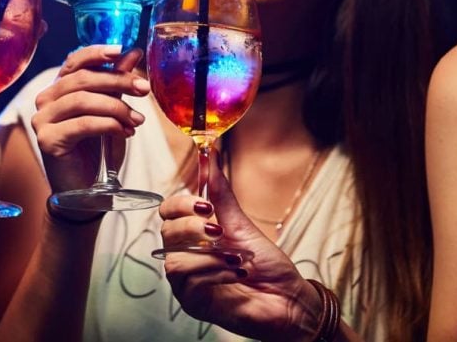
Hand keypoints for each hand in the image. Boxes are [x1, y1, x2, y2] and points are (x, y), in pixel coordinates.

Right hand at [31, 46, 148, 194]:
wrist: (86, 191)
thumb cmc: (96, 151)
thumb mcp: (111, 111)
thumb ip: (116, 83)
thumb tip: (133, 53)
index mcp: (58, 89)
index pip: (74, 61)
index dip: (96, 53)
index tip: (121, 51)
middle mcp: (45, 100)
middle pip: (82, 80)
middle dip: (117, 81)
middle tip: (143, 89)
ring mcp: (43, 120)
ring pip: (82, 100)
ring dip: (116, 107)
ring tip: (137, 120)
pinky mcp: (47, 140)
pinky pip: (82, 124)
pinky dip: (108, 125)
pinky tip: (125, 132)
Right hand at [159, 151, 322, 340]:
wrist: (289, 298)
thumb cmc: (267, 264)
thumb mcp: (241, 224)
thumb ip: (220, 193)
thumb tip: (210, 155)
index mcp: (193, 234)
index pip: (168, 212)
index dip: (180, 205)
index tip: (205, 206)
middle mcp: (185, 255)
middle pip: (167, 233)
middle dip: (192, 228)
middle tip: (219, 231)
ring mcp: (186, 280)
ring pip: (175, 259)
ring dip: (209, 257)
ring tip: (236, 259)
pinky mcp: (192, 302)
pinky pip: (189, 282)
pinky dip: (215, 274)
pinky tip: (235, 274)